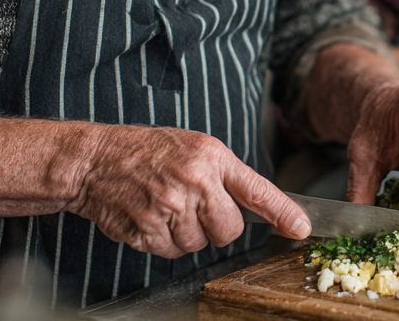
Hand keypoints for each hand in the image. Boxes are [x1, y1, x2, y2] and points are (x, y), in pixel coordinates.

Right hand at [69, 126, 310, 257]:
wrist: (96, 159)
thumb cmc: (147, 151)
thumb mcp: (194, 146)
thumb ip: (224, 174)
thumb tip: (255, 205)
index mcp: (211, 156)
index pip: (256, 189)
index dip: (282, 212)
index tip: (302, 227)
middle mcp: (194, 181)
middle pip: (229, 230)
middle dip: (217, 226)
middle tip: (195, 206)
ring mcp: (170, 207)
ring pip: (199, 244)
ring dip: (186, 234)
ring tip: (166, 206)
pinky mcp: (147, 230)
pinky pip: (171, 253)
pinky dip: (163, 241)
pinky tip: (151, 217)